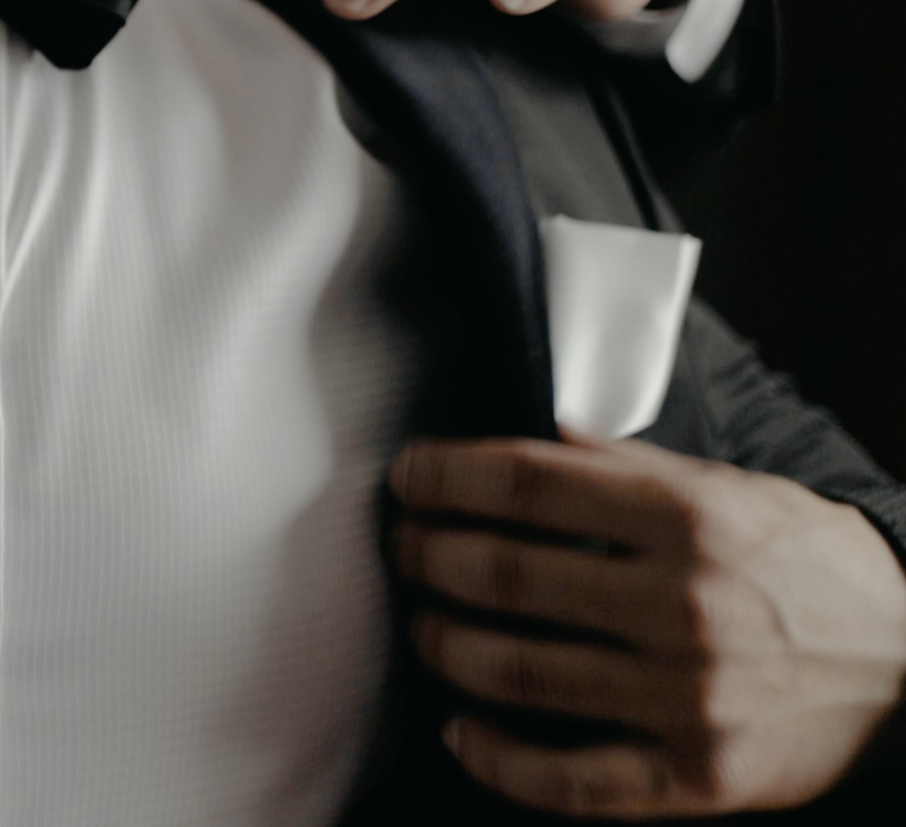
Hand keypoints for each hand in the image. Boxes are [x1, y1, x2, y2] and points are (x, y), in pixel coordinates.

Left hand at [389, 431, 905, 817]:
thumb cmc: (814, 570)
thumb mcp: (736, 490)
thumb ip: (630, 466)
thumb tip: (535, 438)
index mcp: (691, 519)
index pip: (529, 484)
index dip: (447, 476)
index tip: (408, 476)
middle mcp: (685, 606)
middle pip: (503, 574)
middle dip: (428, 555)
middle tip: (403, 547)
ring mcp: (687, 698)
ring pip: (515, 671)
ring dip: (444, 645)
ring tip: (423, 624)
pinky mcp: (695, 775)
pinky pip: (568, 779)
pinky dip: (496, 757)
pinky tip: (460, 729)